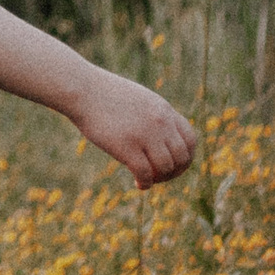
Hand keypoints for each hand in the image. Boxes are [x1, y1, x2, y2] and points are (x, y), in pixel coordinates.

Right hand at [71, 66, 197, 188]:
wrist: (83, 90)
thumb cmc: (106, 95)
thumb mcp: (139, 100)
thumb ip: (154, 116)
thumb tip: (162, 138)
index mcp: (164, 110)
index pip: (190, 140)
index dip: (186, 157)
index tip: (175, 165)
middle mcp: (159, 122)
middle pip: (181, 157)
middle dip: (175, 172)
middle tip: (161, 177)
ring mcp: (144, 135)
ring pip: (165, 167)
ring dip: (159, 179)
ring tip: (148, 179)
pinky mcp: (126, 147)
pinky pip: (145, 174)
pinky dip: (145, 183)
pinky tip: (138, 184)